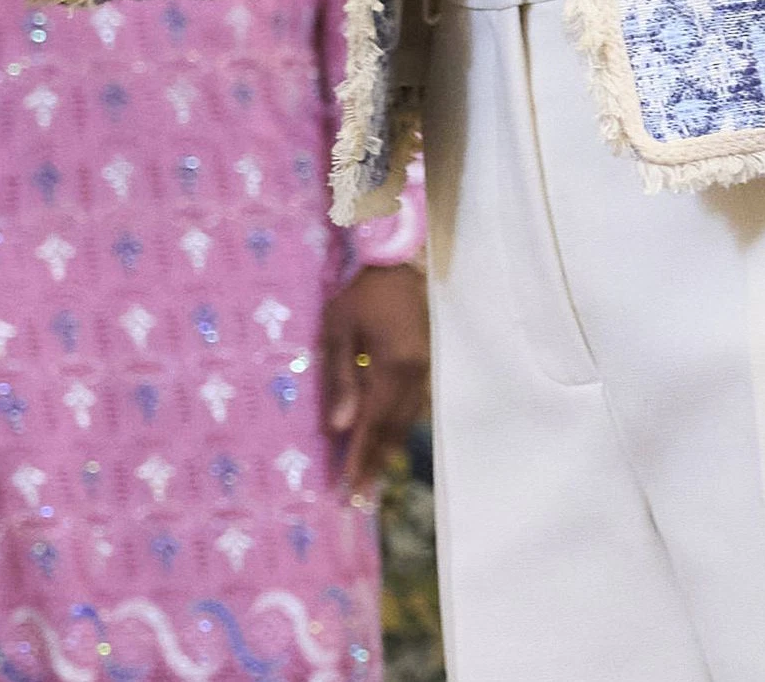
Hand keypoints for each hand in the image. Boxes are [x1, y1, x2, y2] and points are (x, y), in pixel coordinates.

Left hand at [316, 263, 426, 491]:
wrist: (402, 269)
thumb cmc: (361, 296)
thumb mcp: (339, 330)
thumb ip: (340, 379)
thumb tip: (338, 427)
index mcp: (392, 370)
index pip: (372, 424)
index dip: (359, 457)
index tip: (346, 486)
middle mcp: (414, 379)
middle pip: (392, 431)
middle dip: (374, 464)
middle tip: (357, 496)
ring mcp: (425, 375)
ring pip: (405, 424)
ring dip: (387, 451)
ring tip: (370, 479)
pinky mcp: (426, 370)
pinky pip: (413, 410)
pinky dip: (398, 430)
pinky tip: (387, 442)